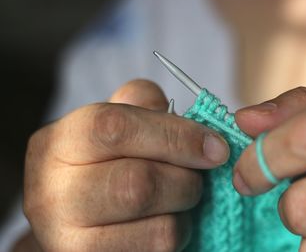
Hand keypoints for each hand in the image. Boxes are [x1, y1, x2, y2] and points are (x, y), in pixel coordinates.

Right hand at [23, 79, 228, 251]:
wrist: (75, 210)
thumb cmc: (104, 159)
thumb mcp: (115, 121)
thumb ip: (143, 104)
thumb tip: (195, 127)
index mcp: (57, 143)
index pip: (115, 129)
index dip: (175, 135)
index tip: (216, 147)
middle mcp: (53, 194)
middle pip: (139, 185)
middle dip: (187, 180)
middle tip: (197, 175)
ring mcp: (68, 240)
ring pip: (159, 229)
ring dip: (185, 211)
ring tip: (178, 199)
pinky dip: (176, 236)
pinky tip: (165, 220)